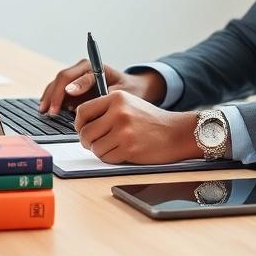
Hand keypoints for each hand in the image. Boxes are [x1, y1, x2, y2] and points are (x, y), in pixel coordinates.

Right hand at [38, 60, 164, 113]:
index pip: (79, 76)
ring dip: (49, 96)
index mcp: (96, 67)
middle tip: (51, 112)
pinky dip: (51, 98)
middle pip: (63, 78)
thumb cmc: (128, 91)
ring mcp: (76, 76)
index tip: (63, 103)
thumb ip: (105, 96)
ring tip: (44, 111)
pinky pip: (57, 89)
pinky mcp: (72, 85)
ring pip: (57, 82)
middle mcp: (83, 69)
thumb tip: (84, 104)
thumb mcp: (122, 93)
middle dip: (55, 95)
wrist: (131, 88)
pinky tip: (46, 109)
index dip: (70, 90)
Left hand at [74, 91, 201, 163]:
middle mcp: (119, 112)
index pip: (83, 111)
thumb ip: (106, 109)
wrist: (176, 132)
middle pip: (85, 132)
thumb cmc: (151, 120)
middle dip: (88, 141)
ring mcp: (124, 130)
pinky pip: (106, 158)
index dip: (79, 124)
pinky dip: (111, 158)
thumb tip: (81, 125)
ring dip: (100, 151)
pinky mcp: (129, 148)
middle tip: (96, 143)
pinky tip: (123, 151)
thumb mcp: (129, 104)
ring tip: (114, 146)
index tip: (84, 129)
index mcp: (116, 97)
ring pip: (94, 147)